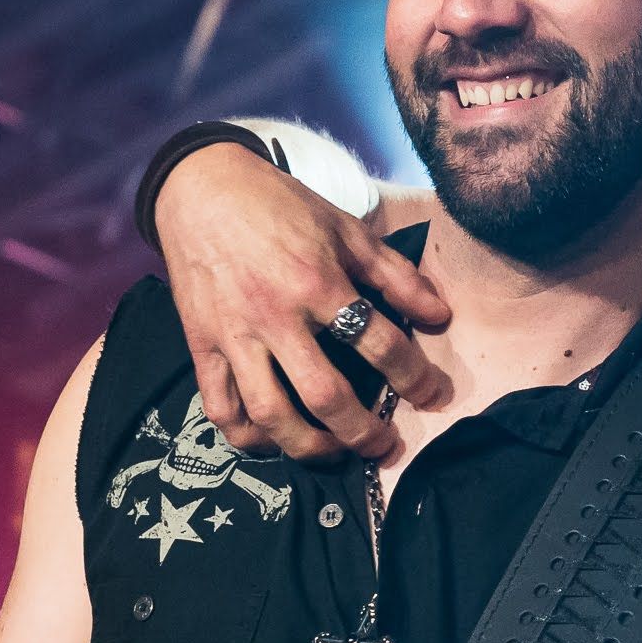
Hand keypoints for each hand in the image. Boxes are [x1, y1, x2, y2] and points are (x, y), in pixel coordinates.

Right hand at [161, 144, 452, 464]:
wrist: (200, 189)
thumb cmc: (280, 207)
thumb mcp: (345, 229)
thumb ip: (394, 274)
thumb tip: (441, 315)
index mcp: (317, 281)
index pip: (378, 342)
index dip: (413, 376)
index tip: (432, 395)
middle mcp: (275, 316)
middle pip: (324, 394)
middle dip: (362, 432)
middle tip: (384, 446)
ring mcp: (234, 336)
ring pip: (270, 413)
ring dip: (308, 446)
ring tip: (334, 453)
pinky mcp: (201, 346)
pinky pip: (221, 408)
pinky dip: (247, 437)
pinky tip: (274, 441)